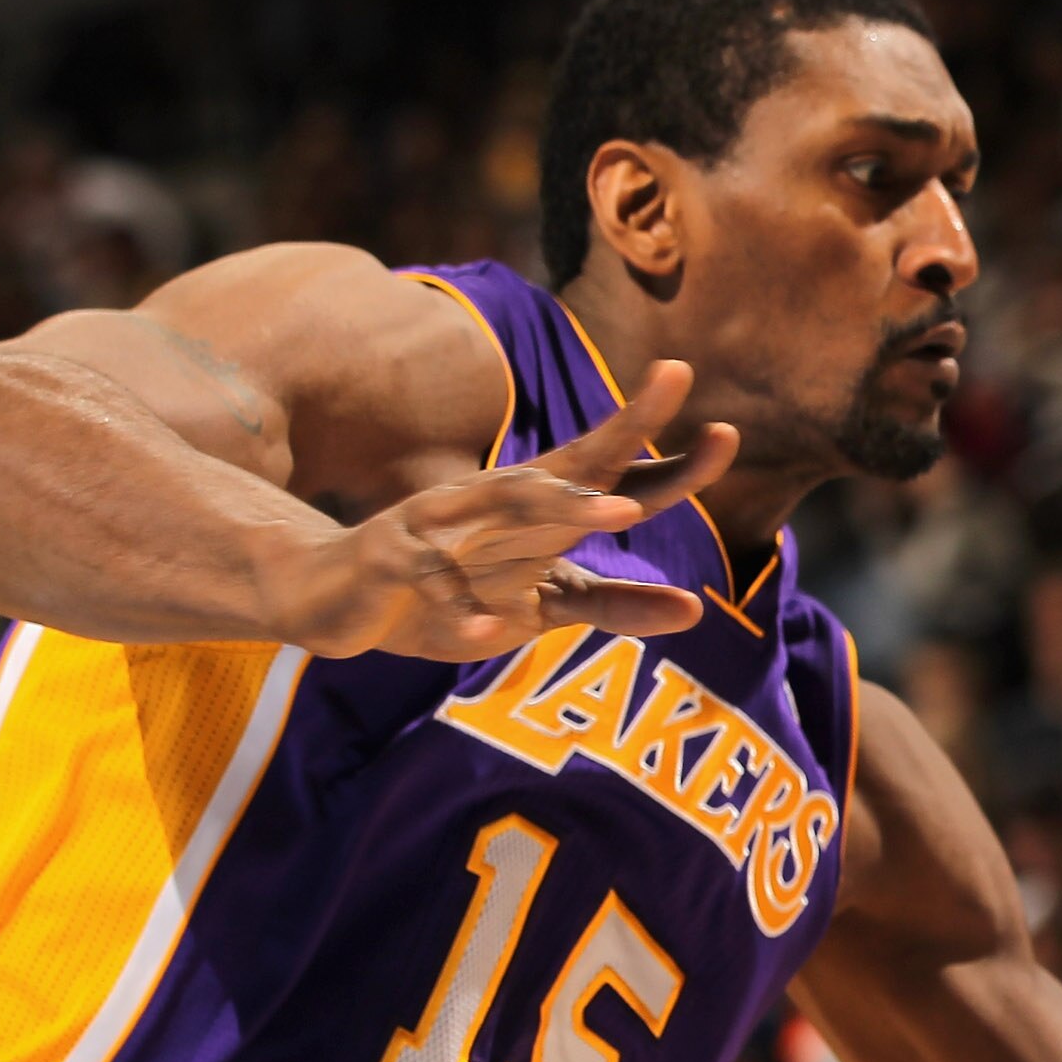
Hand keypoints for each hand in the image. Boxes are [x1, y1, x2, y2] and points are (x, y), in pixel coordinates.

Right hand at [268, 360, 738, 661]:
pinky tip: (485, 629)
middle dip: (627, 447)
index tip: (729, 432)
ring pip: (505, 511)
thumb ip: (613, 605)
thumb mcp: (543, 604)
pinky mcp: (394, 565)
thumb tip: (697, 610)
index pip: (607, 471)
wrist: (332, 594)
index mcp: (536, 508)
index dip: (665, 454)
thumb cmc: (455, 591)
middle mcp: (495, 503)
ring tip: (619, 513)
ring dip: (562, 509)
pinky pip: (432, 584)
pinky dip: (458, 608)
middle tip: (703, 443)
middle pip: (569, 471)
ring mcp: (442, 529)